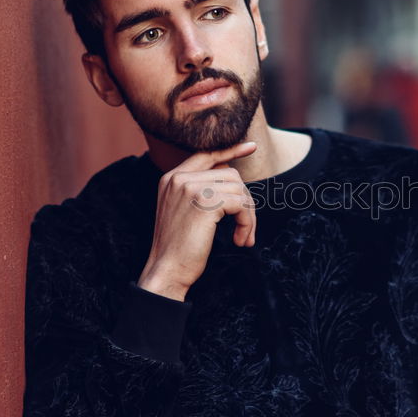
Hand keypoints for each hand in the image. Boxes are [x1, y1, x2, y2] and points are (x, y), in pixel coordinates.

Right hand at [137, 141, 257, 300]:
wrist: (166, 270)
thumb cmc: (179, 248)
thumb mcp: (184, 212)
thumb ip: (200, 190)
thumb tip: (230, 173)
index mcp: (171, 178)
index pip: (206, 154)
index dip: (230, 150)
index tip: (251, 146)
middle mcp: (178, 178)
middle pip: (230, 174)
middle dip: (245, 201)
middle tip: (247, 228)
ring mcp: (190, 187)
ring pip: (239, 189)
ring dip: (248, 216)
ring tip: (243, 237)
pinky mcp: (204, 202)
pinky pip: (241, 204)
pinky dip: (248, 223)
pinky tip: (241, 240)